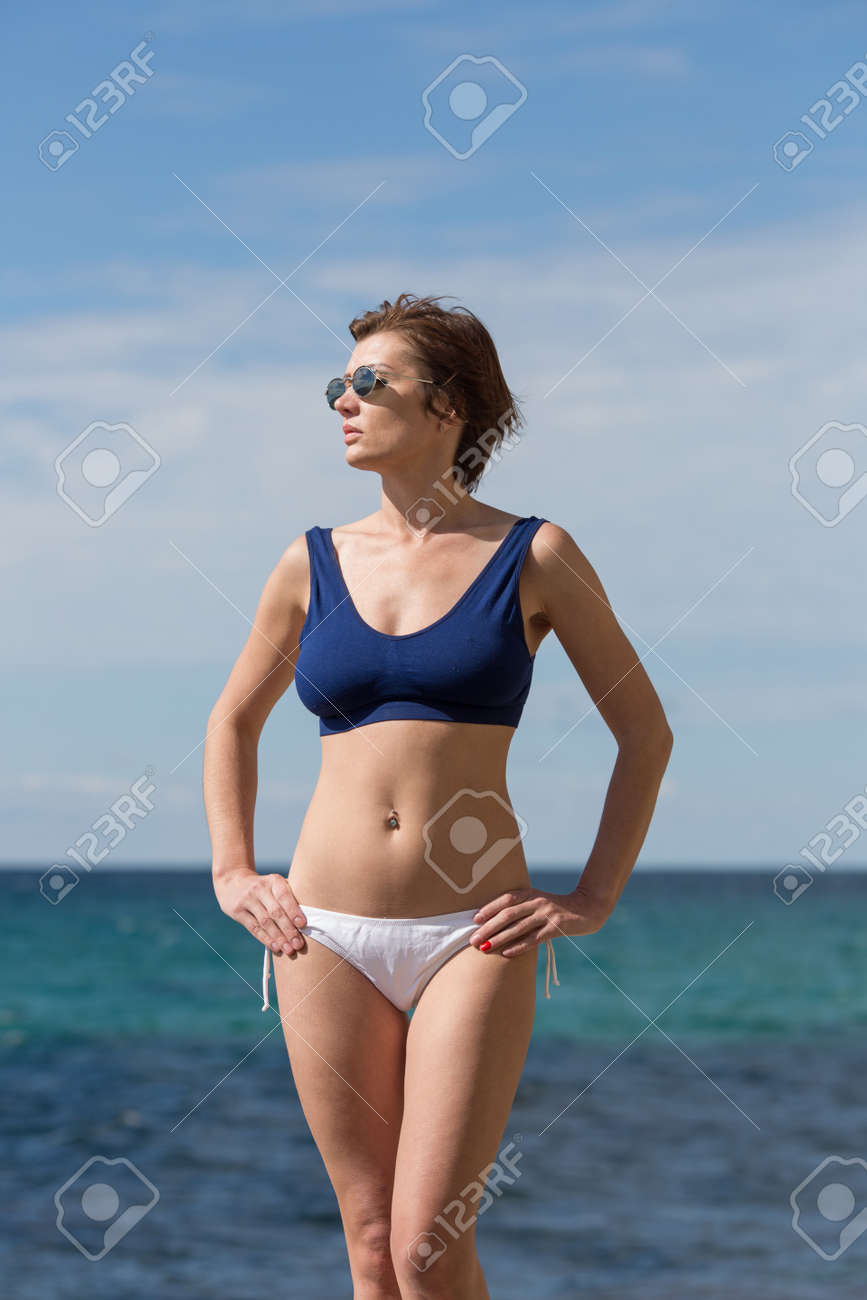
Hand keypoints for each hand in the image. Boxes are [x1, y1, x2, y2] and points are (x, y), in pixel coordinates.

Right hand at [213, 867, 307, 958]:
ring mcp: (246, 900)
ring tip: (289, 950)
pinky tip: (275, 947)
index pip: (284, 896)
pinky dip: (266, 939)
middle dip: (288, 930)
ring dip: (278, 938)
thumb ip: (289, 896)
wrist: (232, 881)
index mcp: (273, 881)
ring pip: (265, 922)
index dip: (293, 911)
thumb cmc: (263, 886)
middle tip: (298, 944)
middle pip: (275, 912)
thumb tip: (310, 915)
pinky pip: (254, 928)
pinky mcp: (237, 911)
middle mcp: (259, 889)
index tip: (303, 925)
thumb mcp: (274, 883)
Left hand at [469, 884, 612, 957]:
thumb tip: (496, 922)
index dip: (489, 908)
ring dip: (499, 938)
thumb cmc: (557, 909)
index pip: (505, 899)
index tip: (474, 919)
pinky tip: (507, 953)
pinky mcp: (556, 927)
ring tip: (484, 948)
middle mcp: (536, 902)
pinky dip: (519, 946)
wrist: (587, 909)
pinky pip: (534, 939)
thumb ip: (522, 908)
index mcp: (530, 893)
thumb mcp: (539, 903)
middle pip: (507, 914)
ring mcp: (546, 914)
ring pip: (518, 927)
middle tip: (473, 939)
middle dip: (488, 927)